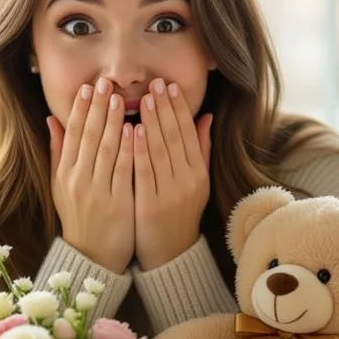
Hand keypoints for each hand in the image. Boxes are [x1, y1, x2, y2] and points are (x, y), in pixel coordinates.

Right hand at [47, 78, 135, 273]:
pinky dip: (126, 149)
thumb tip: (51, 119)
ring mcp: (97, 193)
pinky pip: (122, 172)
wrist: (92, 256)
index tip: (87, 87)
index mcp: (66, 174)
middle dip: (96, 108)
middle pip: (87, 138)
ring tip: (119, 99)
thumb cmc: (80, 216)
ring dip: (112, 123)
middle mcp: (78, 181)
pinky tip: (133, 130)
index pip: (72, 135)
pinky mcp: (116, 204)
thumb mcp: (61, 186)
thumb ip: (59, 152)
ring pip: (104, 151)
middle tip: (105, 83)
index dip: (80, 110)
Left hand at [134, 78, 212, 270]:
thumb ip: (200, 149)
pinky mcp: (150, 205)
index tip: (169, 86)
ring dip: (152, 123)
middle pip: (175, 138)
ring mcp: (170, 193)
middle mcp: (187, 181)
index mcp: (198, 174)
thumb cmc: (179, 214)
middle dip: (164, 108)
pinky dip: (139, 150)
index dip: (178, 109)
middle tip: (154, 83)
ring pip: (161, 151)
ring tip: (143, 98)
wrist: (170, 254)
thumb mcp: (196, 182)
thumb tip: (206, 116)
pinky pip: (145, 173)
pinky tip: (133, 131)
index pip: (188, 134)